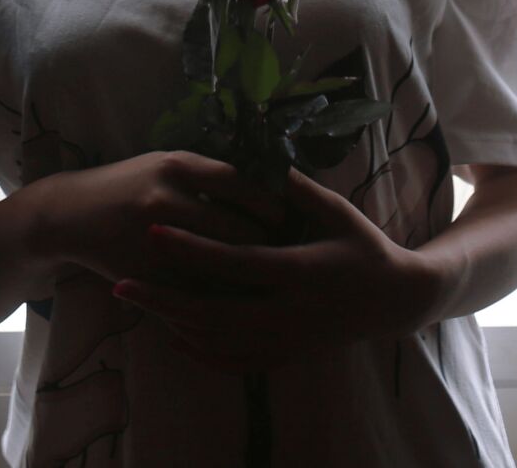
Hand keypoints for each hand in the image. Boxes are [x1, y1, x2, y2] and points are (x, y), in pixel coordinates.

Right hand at [32, 150, 289, 297]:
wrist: (70, 214)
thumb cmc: (129, 184)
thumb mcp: (166, 164)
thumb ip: (210, 174)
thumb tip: (271, 187)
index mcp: (177, 164)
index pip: (241, 181)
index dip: (272, 201)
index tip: (291, 214)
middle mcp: (166, 196)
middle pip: (235, 225)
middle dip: (268, 243)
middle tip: (292, 253)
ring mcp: (153, 237)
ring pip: (218, 261)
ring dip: (247, 273)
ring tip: (272, 277)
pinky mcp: (144, 272)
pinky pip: (192, 288)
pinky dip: (216, 294)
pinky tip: (236, 298)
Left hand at [109, 166, 439, 373]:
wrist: (395, 301)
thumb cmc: (365, 247)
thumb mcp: (338, 212)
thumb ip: (296, 188)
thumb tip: (259, 155)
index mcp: (300, 271)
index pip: (234, 260)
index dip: (191, 247)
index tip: (153, 231)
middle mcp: (290, 312)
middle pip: (213, 312)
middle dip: (163, 298)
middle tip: (120, 283)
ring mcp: (287, 340)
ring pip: (217, 341)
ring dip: (173, 324)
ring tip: (138, 304)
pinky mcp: (286, 356)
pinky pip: (233, 362)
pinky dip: (199, 352)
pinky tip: (173, 335)